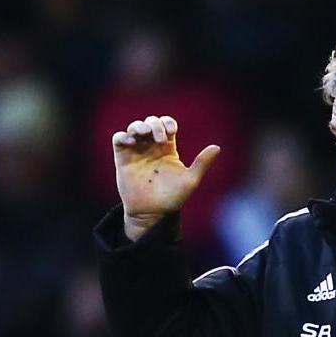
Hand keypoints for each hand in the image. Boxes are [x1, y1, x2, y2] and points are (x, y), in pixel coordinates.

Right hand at [112, 115, 221, 239]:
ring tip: (143, 134)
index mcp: (167, 149)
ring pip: (134, 127)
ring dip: (139, 126)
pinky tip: (131, 142)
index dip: (167, 123)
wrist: (151, 214)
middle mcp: (151, 148)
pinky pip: (118, 139)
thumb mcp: (190, 180)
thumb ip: (202, 163)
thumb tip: (217, 147)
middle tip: (159, 139)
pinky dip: (123, 136)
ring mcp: (136, 152)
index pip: (166, 125)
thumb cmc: (172, 199)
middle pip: (150, 122)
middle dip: (154, 124)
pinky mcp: (122, 159)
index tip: (171, 132)